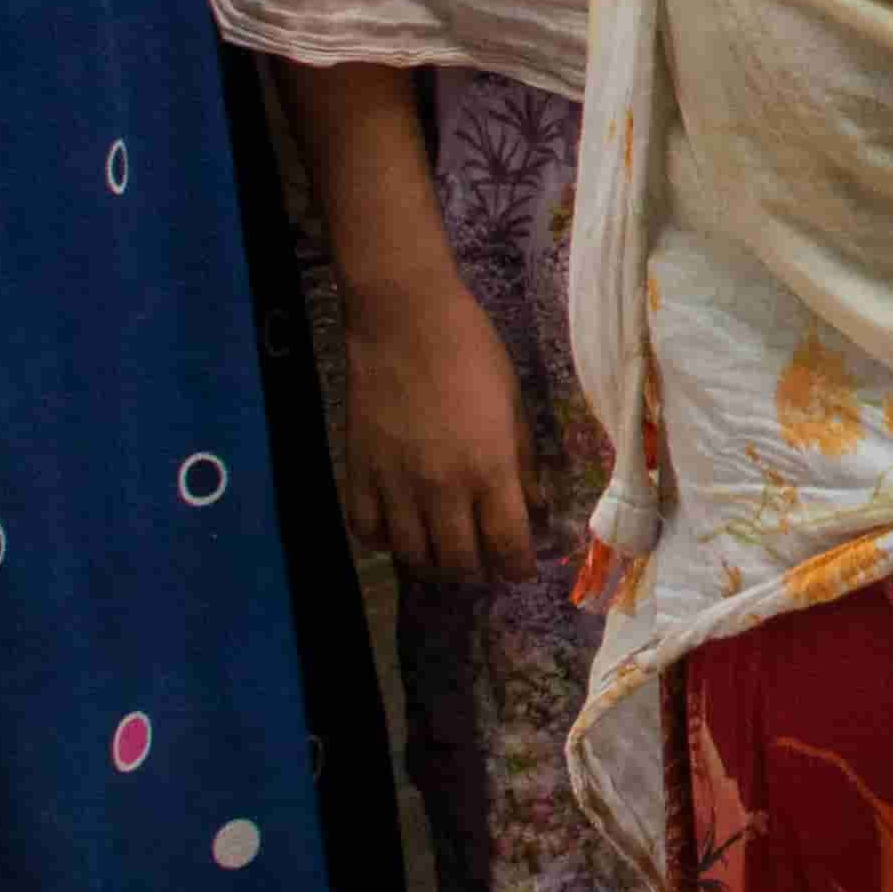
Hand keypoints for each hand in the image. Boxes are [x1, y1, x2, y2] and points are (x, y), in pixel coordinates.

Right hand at [336, 261, 543, 587]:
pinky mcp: (358, 473)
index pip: (507, 546)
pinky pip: (366, 531)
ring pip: (412, 557)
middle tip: (483, 558)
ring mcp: (395, 485)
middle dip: (477, 571)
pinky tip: (399, 528)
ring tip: (443, 548)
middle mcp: (442, 489)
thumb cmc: (472, 352)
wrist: (405, 320)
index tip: (521, 568)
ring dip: (432, 562)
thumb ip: (523, 461)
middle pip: (458, 563)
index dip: (518, 567)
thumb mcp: (515, 404)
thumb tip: (534, 505)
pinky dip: (384, 540)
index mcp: (489, 470)